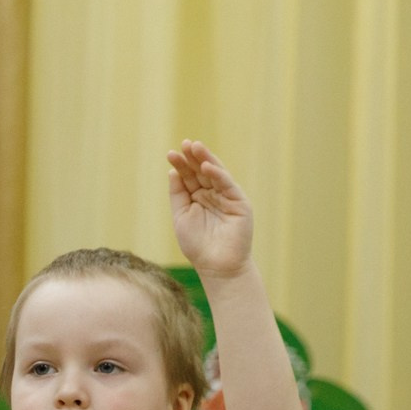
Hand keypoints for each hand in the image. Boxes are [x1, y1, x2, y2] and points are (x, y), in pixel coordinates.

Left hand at [167, 141, 253, 278]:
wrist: (216, 266)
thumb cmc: (197, 245)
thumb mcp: (181, 216)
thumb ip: (178, 194)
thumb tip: (173, 172)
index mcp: (198, 198)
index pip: (188, 177)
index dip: (181, 165)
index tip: (170, 153)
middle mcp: (213, 194)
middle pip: (201, 171)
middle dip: (193, 157)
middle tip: (184, 143)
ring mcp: (227, 196)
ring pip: (215, 173)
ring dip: (205, 159)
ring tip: (194, 147)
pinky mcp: (239, 202)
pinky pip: (227, 184)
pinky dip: (217, 174)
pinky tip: (206, 165)